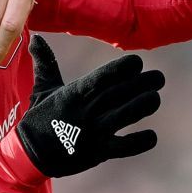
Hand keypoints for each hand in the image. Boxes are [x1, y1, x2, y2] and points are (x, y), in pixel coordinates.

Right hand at [14, 36, 164, 177]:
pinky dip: (140, 142)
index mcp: (75, 93)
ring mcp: (94, 132)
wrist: (31, 155)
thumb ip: (46, 63)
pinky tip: (151, 136)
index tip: (137, 62)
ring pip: (126, 115)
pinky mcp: (99, 152)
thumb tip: (36, 37)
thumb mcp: (43, 89)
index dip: (121, 68)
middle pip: (120, 93)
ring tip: (155, 98)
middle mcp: (86, 111)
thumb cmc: (40, 119)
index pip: (102, 77)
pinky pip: (125, 147)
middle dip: (143, 83)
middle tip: (159, 78)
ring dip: (144, 105)